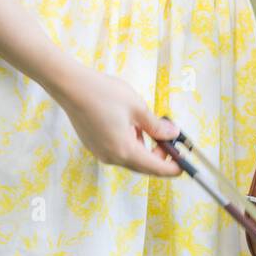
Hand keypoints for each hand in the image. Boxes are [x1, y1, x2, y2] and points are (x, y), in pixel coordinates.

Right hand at [55, 66, 182, 176]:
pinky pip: (118, 150)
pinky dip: (130, 143)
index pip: (155, 168)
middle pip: (142, 165)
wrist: (71, 86)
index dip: (172, 168)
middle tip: (169, 139)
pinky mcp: (93, 145)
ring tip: (148, 126)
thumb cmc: (104, 94)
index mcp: (124, 150)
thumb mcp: (138, 107)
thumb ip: (156, 126)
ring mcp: (100, 152)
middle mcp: (111, 157)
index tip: (184, 165)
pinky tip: (131, 125)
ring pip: (130, 157)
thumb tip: (172, 134)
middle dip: (159, 155)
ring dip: (144, 147)